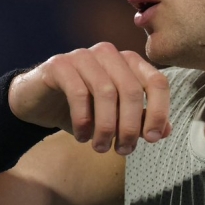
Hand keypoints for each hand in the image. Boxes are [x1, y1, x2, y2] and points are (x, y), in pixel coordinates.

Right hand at [8, 42, 170, 154]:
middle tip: (122, 150)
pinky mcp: (59, 64)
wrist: (39, 102)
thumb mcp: (116, 118)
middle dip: (130, 126)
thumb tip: (164, 131)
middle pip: (133, 90)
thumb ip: (141, 120)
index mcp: (130, 62)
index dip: (159, 112)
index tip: (152, 138)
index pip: (157, 82)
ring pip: (106, 92)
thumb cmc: (84, 109)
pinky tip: (82, 136)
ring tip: (100, 147)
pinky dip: (83, 120)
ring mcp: (84, 56)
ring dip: (106, 127)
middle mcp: (110, 54)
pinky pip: (78, 93)